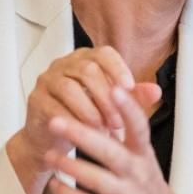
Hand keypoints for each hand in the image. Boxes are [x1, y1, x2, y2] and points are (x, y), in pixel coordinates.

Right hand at [7, 46, 135, 193]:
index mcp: (86, 59)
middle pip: (87, 71)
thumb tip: (156, 92)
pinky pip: (54, 107)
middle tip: (118, 120)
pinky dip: (72, 121)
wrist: (54, 140)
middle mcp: (64, 65)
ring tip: (103, 128)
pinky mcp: (36, 100)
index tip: (129, 87)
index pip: (103, 54)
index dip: (117, 68)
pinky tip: (84, 132)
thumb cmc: (85, 117)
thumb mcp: (113, 107)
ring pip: (69, 88)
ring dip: (90, 110)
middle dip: (107, 97)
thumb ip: (133, 97)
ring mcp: (47, 80)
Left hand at [45, 86, 191, 193]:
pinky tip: (55, 183)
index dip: (129, 107)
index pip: (140, 126)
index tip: (115, 88)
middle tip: (57, 122)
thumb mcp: (143, 147)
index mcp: (143, 151)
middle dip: (83, 136)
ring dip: (71, 167)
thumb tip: (138, 85)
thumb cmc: (143, 174)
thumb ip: (135, 118)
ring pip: (97, 180)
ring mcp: (125, 193)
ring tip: (51, 155)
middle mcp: (136, 171)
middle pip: (111, 153)